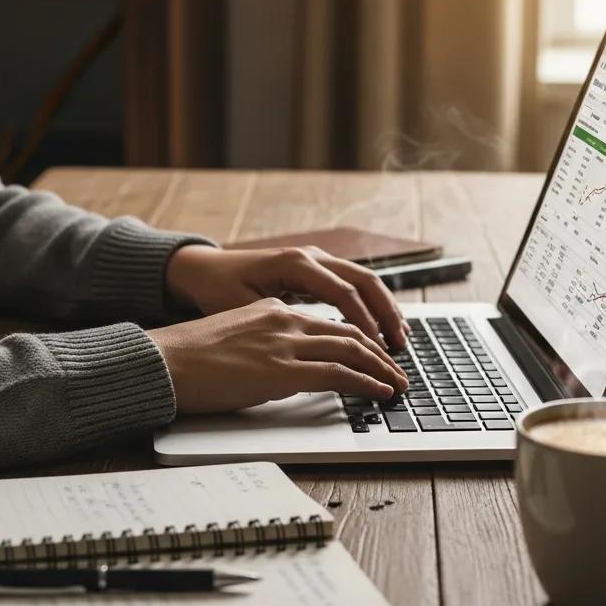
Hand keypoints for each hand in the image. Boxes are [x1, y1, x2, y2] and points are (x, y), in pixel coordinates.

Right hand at [147, 297, 409, 412]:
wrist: (163, 362)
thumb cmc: (189, 359)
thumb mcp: (234, 340)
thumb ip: (264, 345)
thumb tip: (283, 368)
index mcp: (272, 310)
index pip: (328, 323)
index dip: (358, 338)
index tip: (374, 354)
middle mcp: (284, 319)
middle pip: (349, 332)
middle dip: (379, 353)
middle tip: (398, 370)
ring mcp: (285, 343)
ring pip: (352, 349)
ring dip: (381, 369)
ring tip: (398, 384)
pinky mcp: (283, 370)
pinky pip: (339, 374)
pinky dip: (367, 383)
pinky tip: (381, 393)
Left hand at [165, 244, 408, 349]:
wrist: (204, 270)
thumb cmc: (218, 290)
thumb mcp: (242, 309)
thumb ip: (276, 323)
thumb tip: (307, 347)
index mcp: (296, 264)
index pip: (344, 293)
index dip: (365, 323)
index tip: (378, 350)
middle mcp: (312, 256)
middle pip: (365, 281)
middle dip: (387, 315)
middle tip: (400, 347)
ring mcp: (317, 260)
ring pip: (365, 280)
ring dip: (386, 309)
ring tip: (400, 339)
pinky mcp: (318, 270)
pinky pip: (354, 284)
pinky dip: (373, 305)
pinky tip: (383, 328)